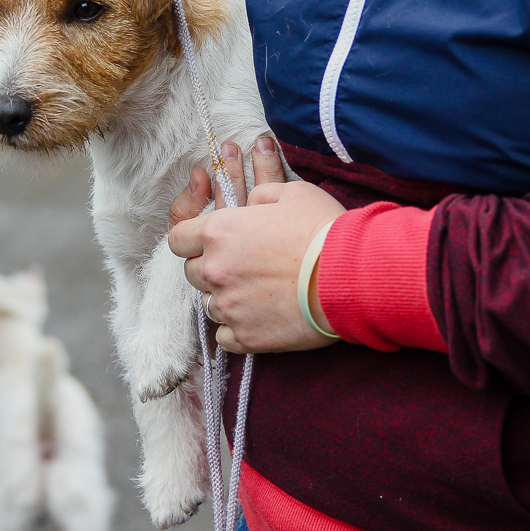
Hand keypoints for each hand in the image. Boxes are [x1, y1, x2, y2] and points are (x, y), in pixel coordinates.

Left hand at [168, 136, 346, 352]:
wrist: (352, 276)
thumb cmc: (323, 230)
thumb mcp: (292, 193)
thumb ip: (260, 195)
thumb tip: (251, 204)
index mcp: (218, 232)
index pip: (178, 239)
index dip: (191, 240)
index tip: (209, 243)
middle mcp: (215, 270)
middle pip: (191, 273)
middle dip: (210, 268)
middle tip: (240, 267)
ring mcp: (229, 307)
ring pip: (209, 305)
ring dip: (225, 298)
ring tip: (256, 293)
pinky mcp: (247, 337)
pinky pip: (225, 337)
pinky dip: (237, 329)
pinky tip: (258, 319)